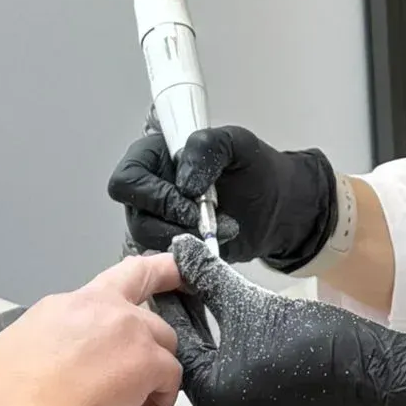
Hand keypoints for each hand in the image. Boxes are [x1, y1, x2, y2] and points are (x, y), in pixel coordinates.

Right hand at [0, 255, 182, 405]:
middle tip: (153, 360)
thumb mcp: (10, 350)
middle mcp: (104, 309)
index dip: (148, 271)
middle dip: (154, 335)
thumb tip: (41, 362)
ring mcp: (131, 333)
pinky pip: (170, 379)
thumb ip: (40, 344)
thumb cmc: (3, 397)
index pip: (115, 279)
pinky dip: (160, 400)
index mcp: (68, 305)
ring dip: (153, 372)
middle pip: (149, 314)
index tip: (168, 268)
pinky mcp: (148, 363)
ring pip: (163, 345)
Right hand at [108, 123, 337, 273]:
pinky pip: (167, 262)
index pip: (128, 177)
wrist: (277, 206)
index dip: (152, 192)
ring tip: (223, 226)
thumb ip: (207, 147)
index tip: (188, 194)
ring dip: (189, 237)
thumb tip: (184, 183)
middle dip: (173, 219)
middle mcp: (150, 190)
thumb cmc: (254, 169)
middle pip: (136, 214)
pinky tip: (218, 242)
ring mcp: (160, 223)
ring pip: (150, 242)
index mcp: (154, 156)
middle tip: (205, 216)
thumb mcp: (236, 143)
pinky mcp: (175, 250)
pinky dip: (194, 254)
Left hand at [159, 234, 405, 405]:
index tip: (167, 279)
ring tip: (212, 299)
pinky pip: (239, 383)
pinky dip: (236, 355)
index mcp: (214, 399)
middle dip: (194, 321)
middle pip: (197, 361)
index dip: (173, 306)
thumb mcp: (253, 302)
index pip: (179, 345)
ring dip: (215, 337)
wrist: (370, 369)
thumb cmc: (313, 340)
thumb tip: (181, 251)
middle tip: (187, 284)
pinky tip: (240, 327)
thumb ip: (209, 279)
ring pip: (219, 372)